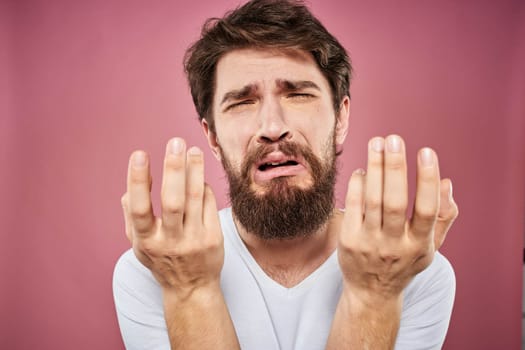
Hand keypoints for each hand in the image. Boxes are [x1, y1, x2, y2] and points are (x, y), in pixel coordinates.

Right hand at [121, 138, 223, 298]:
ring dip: (194, 170)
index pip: (139, 208)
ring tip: (192, 150)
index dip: (138, 180)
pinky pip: (208, 203)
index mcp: (146, 240)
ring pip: (195, 197)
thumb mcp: (138, 242)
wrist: (190, 287)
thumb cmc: (161, 257)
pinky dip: (203, 186)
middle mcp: (170, 241)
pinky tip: (199, 176)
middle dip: (174, 168)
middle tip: (175, 142)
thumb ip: (131, 213)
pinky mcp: (213, 237)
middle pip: (173, 201)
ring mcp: (194, 239)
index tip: (140, 154)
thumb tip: (132, 183)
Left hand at [338, 135, 457, 303]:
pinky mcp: (348, 240)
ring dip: (374, 168)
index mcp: (419, 245)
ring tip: (376, 142)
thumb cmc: (404, 262)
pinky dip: (357, 184)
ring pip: (371, 201)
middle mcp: (394, 245)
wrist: (372, 291)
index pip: (426, 209)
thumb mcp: (430, 247)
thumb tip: (446, 183)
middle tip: (394, 139)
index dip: (427, 180)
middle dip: (394, 168)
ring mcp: (369, 243)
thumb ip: (442, 217)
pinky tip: (364, 170)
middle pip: (394, 202)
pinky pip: (352, 206)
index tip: (426, 151)